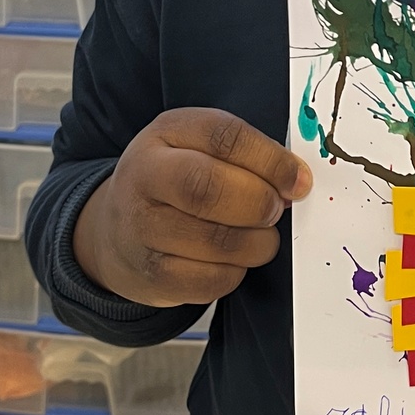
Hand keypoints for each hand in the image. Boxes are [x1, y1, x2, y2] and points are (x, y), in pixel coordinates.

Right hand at [73, 109, 311, 307]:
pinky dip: (236, 272)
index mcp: (166, 133)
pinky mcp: (152, 276)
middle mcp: (145, 177)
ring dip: (256, 242)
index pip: (223, 137)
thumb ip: (247, 152)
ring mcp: (142, 230)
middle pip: (208, 189)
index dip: (270, 160)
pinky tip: (232, 258)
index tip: (298, 181)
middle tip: (276, 209)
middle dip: (259, 203)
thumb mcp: (199, 145)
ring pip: (215, 241)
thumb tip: (296, 181)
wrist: (116, 230)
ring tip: (259, 235)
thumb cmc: (175, 181)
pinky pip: (212, 280)